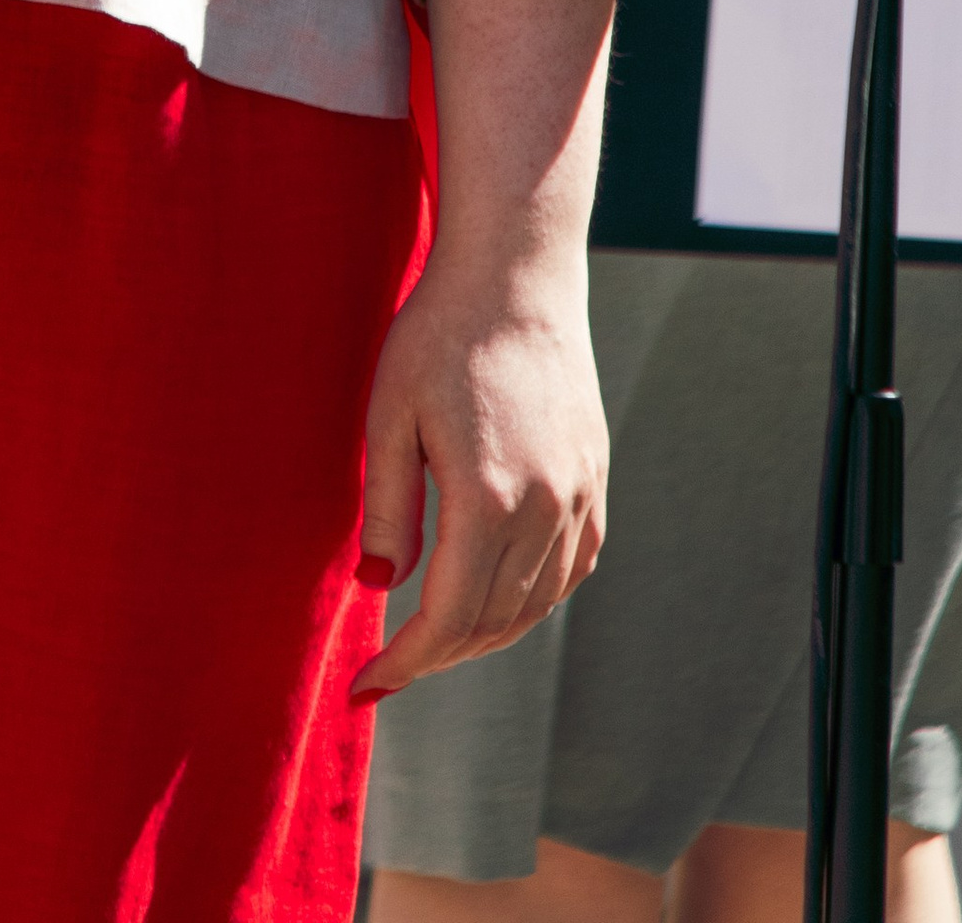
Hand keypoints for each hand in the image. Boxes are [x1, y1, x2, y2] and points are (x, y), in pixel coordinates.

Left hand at [350, 260, 606, 698]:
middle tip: (391, 665)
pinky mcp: (595, 481)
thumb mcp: (389, 415)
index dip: (407, 662)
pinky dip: (531, 602)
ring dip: (483, 636)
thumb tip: (380, 586)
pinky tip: (496, 598)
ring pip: (535, 606)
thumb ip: (387, 508)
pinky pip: (569, 571)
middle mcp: (543, 508)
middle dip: (437, 656)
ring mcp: (578, 497)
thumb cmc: (439, 334)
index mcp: (487, 497)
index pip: (449, 618)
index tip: (366, 686)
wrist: (516, 276)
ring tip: (434, 638)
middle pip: (492, 622)